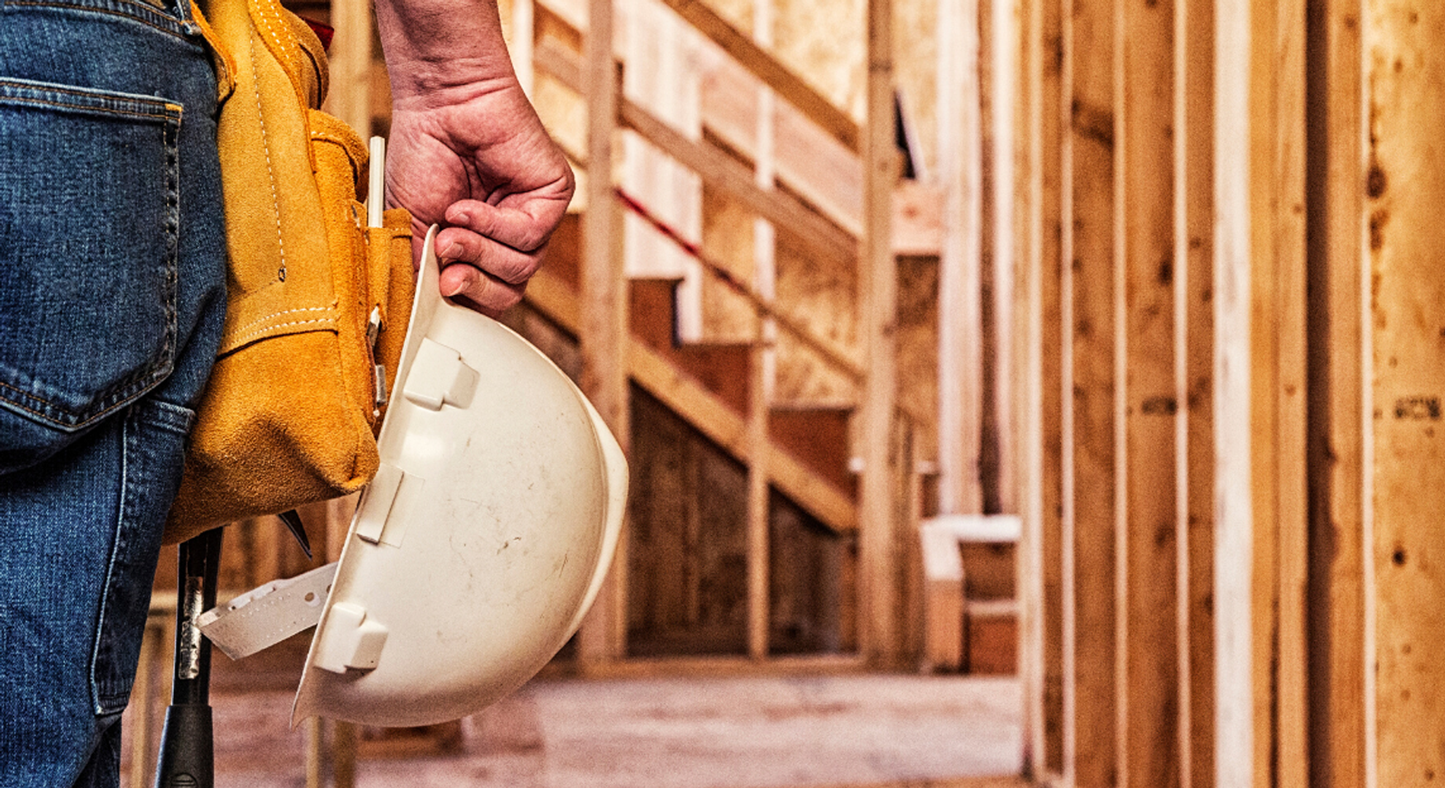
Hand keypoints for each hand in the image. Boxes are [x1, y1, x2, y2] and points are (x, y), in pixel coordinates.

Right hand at [384, 74, 573, 316]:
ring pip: (521, 269)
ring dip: (479, 252)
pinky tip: (468, 207)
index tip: (433, 302)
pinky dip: (493, 226)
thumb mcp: (413, 226)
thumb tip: (422, 313)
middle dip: (472, 285)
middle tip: (444, 268)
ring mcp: (533, 218)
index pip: (484, 298)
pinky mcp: (553, 197)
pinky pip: (530, 236)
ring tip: (450, 228)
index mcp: (479, 247)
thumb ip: (421, 270)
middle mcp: (508, 237)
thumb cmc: (423, 152)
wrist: (439, 102)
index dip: (462, 304)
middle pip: (507, 293)